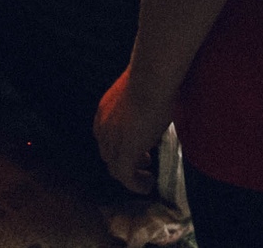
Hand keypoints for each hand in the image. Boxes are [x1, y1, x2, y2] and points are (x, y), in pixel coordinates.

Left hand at [93, 69, 171, 193]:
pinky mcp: (125, 153)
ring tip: (147, 177)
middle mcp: (103, 128)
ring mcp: (112, 142)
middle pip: (109, 154)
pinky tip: (149, 184)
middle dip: (125, 160)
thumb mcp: (142, 91)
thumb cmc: (151, 77)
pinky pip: (126, 178)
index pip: (107, 136)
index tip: (139, 145)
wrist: (150, 79)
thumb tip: (160, 101)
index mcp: (105, 111)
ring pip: (115, 169)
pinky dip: (136, 185)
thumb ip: (144, 100)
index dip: (120, 145)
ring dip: (130, 175)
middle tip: (145, 161)